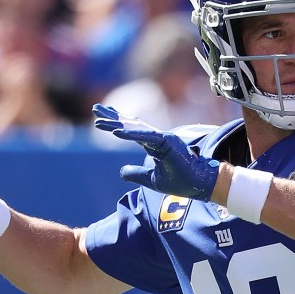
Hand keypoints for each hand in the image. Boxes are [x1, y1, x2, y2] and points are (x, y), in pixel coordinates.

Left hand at [92, 104, 219, 200]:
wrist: (199, 184)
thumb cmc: (180, 181)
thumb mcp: (152, 180)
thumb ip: (137, 174)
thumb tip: (121, 172)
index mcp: (154, 144)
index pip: (132, 131)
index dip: (116, 123)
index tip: (100, 119)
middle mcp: (157, 137)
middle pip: (131, 124)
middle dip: (112, 117)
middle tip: (95, 109)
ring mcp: (163, 138)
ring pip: (135, 129)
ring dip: (116, 124)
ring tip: (98, 122)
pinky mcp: (167, 142)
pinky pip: (145, 137)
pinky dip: (130, 134)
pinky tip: (116, 132)